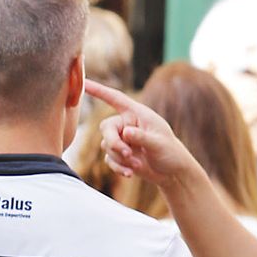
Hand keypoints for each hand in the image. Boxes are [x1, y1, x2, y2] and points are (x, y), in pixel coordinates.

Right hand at [85, 81, 199, 190]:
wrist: (172, 172)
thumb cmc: (170, 152)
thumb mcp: (159, 143)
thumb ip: (142, 137)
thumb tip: (125, 132)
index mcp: (137, 114)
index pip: (115, 98)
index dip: (99, 90)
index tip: (84, 83)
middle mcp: (126, 124)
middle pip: (106, 127)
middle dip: (113, 142)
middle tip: (127, 153)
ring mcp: (122, 140)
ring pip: (107, 145)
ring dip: (120, 157)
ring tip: (136, 164)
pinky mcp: (120, 155)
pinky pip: (109, 159)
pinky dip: (118, 167)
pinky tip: (130, 173)